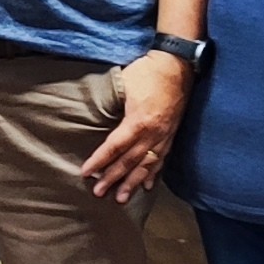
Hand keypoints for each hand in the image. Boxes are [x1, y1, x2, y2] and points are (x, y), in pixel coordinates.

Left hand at [81, 48, 189, 200]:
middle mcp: (153, 133)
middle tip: (99, 193)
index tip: (86, 173)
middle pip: (130, 161)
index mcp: (139, 121)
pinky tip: (148, 186)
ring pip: (147, 165)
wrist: (177, 65)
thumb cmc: (147, 71)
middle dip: (113, 178)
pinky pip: (162, 159)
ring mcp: (164, 135)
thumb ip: (111, 104)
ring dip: (133, 183)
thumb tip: (92, 116)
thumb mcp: (123, 84)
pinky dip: (154, 174)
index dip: (100, 161)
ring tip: (122, 198)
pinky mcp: (171, 134)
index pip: (115, 147)